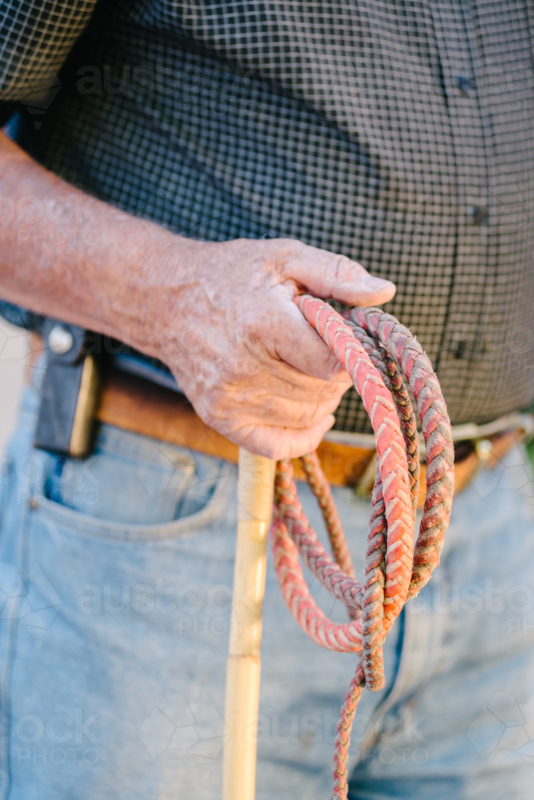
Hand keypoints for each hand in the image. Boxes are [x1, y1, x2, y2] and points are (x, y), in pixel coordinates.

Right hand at [142, 237, 394, 458]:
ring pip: (306, 416)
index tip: (348, 339)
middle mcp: (242, 368)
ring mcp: (229, 398)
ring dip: (324, 397)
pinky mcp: (220, 418)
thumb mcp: (285, 257)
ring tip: (313, 368)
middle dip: (338, 373)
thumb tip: (384, 293)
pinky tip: (317, 416)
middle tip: (328, 349)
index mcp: (263, 324)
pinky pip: (278, 445)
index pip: (332, 364)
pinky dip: (305, 435)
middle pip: (322, 392)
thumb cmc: (232, 275)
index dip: (351, 355)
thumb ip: (337, 273)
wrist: (165, 301)